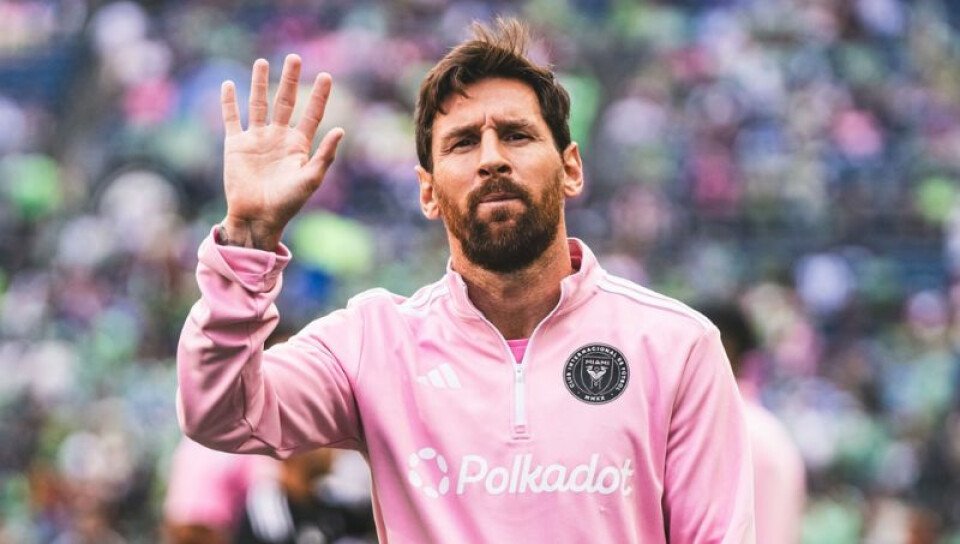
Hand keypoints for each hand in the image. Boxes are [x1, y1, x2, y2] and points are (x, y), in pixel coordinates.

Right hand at [218, 54, 343, 249]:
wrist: (257, 217)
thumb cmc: (287, 203)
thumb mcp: (310, 179)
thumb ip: (325, 155)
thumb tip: (342, 129)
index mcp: (299, 145)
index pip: (311, 114)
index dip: (319, 96)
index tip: (326, 76)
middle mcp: (278, 137)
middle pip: (285, 101)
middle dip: (290, 80)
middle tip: (294, 58)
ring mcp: (257, 139)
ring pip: (258, 104)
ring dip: (260, 83)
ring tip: (262, 62)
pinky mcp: (236, 145)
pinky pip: (232, 119)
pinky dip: (229, 102)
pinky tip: (229, 84)